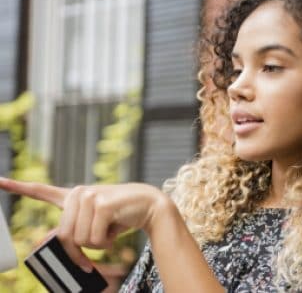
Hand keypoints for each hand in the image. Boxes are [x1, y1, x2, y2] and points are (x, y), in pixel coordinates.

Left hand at [0, 177, 173, 271]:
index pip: (41, 191)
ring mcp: (88, 196)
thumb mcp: (93, 224)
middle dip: (79, 250)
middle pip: (64, 236)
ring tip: (110, 229)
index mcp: (73, 196)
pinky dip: (105, 242)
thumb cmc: (120, 217)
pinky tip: (115, 229)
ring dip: (97, 244)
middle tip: (98, 246)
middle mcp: (77, 193)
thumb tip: (42, 243)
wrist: (149, 206)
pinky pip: (94, 238)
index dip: (17, 186)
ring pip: (79, 240)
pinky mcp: (101, 204)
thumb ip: (70, 230)